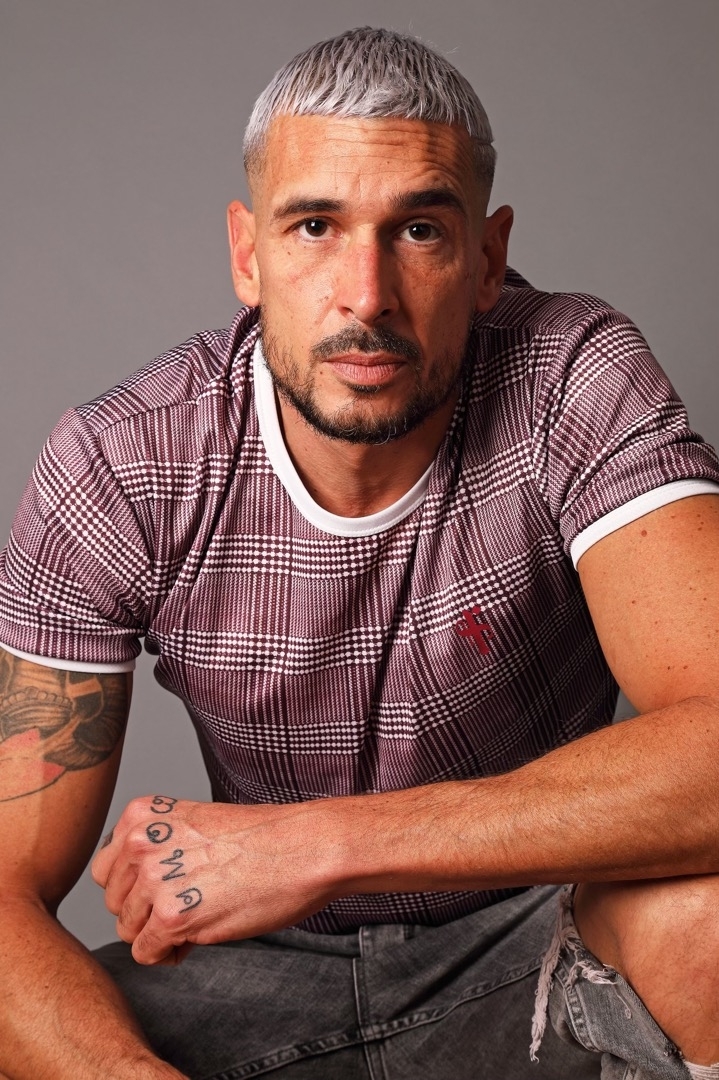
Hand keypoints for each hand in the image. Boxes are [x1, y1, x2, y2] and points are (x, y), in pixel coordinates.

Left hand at [91, 795, 337, 964]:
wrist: (304, 849)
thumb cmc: (262, 838)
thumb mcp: (195, 824)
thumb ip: (157, 848)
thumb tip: (132, 892)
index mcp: (142, 815)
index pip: (107, 868)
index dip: (137, 886)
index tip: (170, 887)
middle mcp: (139, 842)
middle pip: (115, 901)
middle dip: (145, 911)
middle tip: (187, 907)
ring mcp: (152, 879)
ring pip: (127, 930)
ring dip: (159, 933)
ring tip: (198, 919)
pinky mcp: (169, 917)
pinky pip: (146, 953)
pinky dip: (170, 954)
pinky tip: (200, 936)